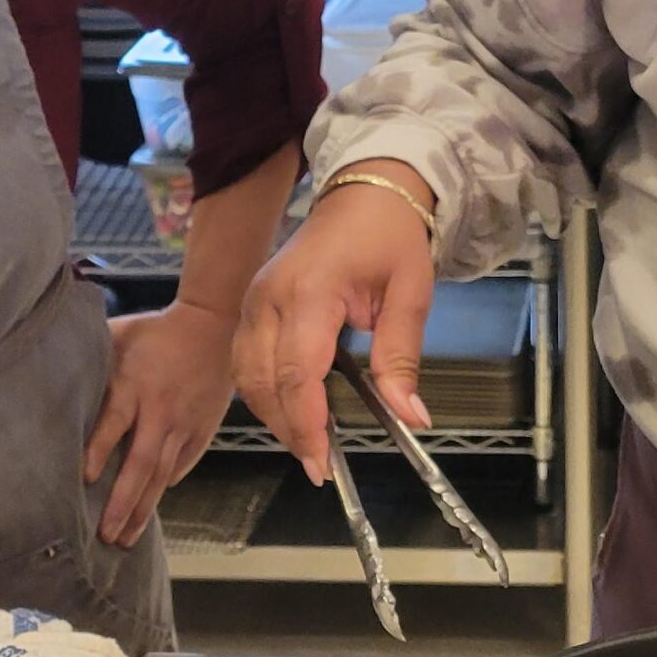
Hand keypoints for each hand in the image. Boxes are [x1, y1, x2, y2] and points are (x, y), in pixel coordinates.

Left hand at [85, 300, 237, 547]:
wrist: (214, 326)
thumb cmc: (156, 331)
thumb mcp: (119, 335)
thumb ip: (91, 357)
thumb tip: (46, 367)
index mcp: (134, 384)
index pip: (114, 424)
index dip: (99, 452)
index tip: (85, 480)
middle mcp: (160, 410)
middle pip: (141, 462)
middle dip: (123, 502)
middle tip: (106, 535)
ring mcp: (184, 424)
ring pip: (162, 474)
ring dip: (144, 508)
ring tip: (126, 537)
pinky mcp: (202, 430)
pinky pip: (183, 465)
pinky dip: (166, 486)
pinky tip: (150, 506)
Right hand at [235, 165, 435, 484]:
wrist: (363, 192)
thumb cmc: (389, 236)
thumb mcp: (411, 294)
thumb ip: (402, 358)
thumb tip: (411, 418)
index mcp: (310, 292)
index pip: (297, 373)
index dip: (306, 424)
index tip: (323, 462)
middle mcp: (269, 297)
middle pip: (263, 382)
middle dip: (289, 429)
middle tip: (320, 465)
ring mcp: (254, 299)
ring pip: (246, 376)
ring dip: (273, 415)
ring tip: (310, 444)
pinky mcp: (251, 304)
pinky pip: (245, 361)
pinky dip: (265, 393)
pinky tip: (294, 411)